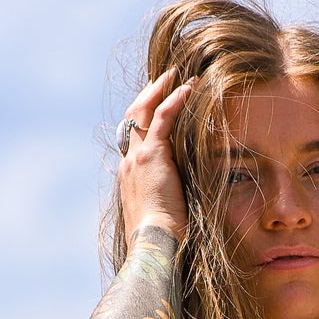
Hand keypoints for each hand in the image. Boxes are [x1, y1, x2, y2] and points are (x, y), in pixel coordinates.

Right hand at [119, 68, 194, 243]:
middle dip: (148, 94)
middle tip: (164, 78)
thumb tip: (184, 198)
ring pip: (145, 111)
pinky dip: (176, 99)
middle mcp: (128, 162)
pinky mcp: (152, 155)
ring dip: (161, 89)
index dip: (143, 116)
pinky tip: (189, 88)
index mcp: (129, 176)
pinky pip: (164, 118)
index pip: (132, 136)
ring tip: (177, 74)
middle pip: (133, 116)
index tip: (155, 102)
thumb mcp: (162, 214)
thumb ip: (168, 198)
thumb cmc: (161, 238)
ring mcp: (137, 157)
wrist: (153, 244)